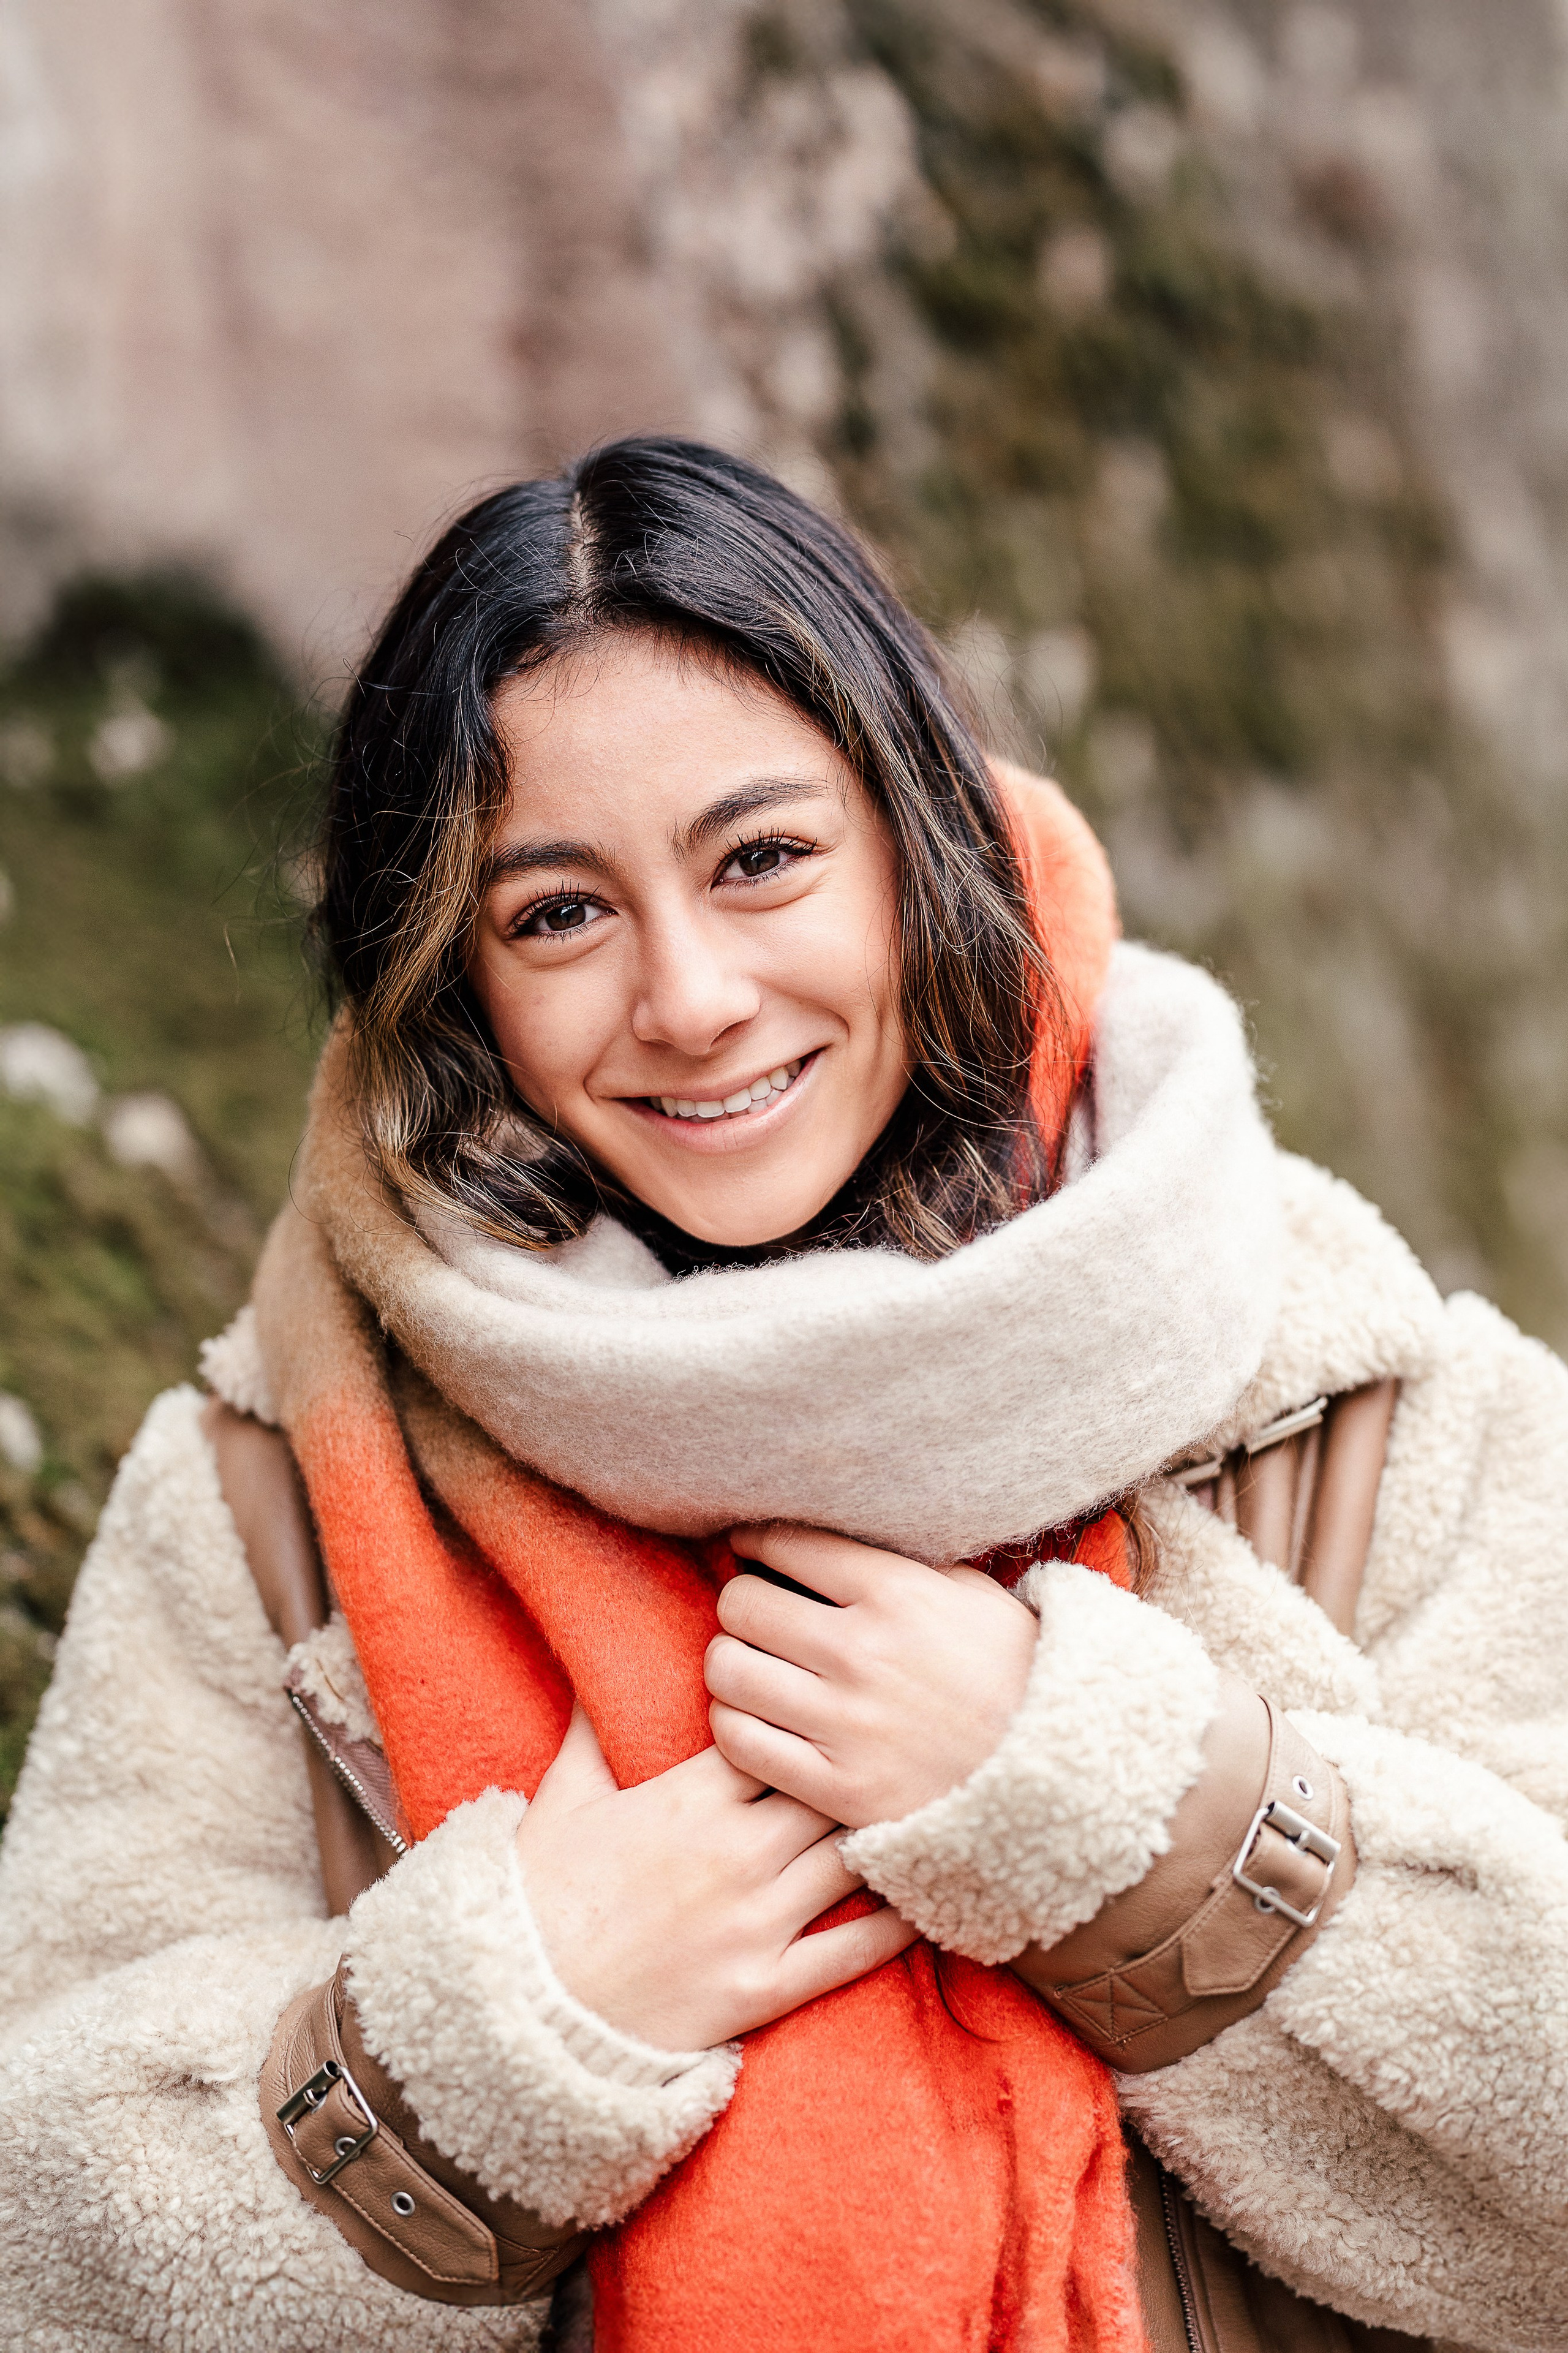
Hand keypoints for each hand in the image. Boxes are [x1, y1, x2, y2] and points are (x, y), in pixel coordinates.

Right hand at [514, 1707, 917, 2051]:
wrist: (523, 2009)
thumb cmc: (541, 1896)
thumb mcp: (563, 1799)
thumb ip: (593, 1730)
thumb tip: (602, 1667)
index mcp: (689, 1799)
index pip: (776, 1736)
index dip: (807, 1718)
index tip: (834, 1702)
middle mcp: (735, 1852)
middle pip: (828, 1789)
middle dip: (858, 1768)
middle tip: (897, 1749)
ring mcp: (755, 1922)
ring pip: (848, 1860)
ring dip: (883, 1834)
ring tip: (923, 1809)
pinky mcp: (764, 1988)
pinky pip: (849, 1954)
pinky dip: (892, 1926)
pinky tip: (924, 1899)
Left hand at [705, 1525, 1038, 1829]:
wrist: (1061, 1773)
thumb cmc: (1011, 1671)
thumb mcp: (969, 1593)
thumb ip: (896, 1561)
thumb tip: (821, 1533)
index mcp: (895, 1591)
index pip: (783, 1544)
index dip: (753, 1542)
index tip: (749, 1550)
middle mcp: (862, 1652)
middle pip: (742, 1606)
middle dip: (742, 1603)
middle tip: (755, 1614)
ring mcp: (846, 1723)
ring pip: (728, 1671)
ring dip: (731, 1663)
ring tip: (751, 1665)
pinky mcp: (836, 1787)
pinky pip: (738, 1742)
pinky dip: (734, 1723)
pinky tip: (756, 1716)